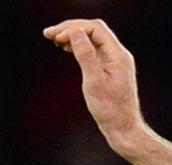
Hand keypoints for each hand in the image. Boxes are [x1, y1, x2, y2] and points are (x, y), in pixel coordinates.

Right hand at [42, 19, 144, 151]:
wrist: (123, 129)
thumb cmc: (110, 110)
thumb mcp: (94, 81)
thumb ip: (85, 55)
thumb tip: (75, 31)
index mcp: (118, 56)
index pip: (96, 29)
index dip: (74, 28)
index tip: (55, 37)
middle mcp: (119, 56)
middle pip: (94, 31)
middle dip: (71, 29)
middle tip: (48, 34)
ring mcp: (115, 62)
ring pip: (93, 39)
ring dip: (73, 36)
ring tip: (53, 39)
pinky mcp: (110, 69)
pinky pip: (94, 50)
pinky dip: (79, 46)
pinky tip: (65, 49)